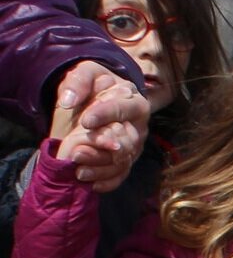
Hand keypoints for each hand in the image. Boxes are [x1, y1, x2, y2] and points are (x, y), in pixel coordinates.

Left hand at [53, 62, 147, 189]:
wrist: (95, 102)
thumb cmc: (93, 87)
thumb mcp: (85, 73)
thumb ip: (78, 81)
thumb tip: (69, 101)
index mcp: (134, 102)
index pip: (125, 109)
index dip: (106, 115)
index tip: (85, 121)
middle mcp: (139, 127)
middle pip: (128, 142)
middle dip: (102, 149)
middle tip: (76, 152)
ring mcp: (135, 147)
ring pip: (123, 161)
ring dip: (100, 168)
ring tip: (78, 171)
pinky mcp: (127, 161)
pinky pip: (121, 175)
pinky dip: (107, 182)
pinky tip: (90, 183)